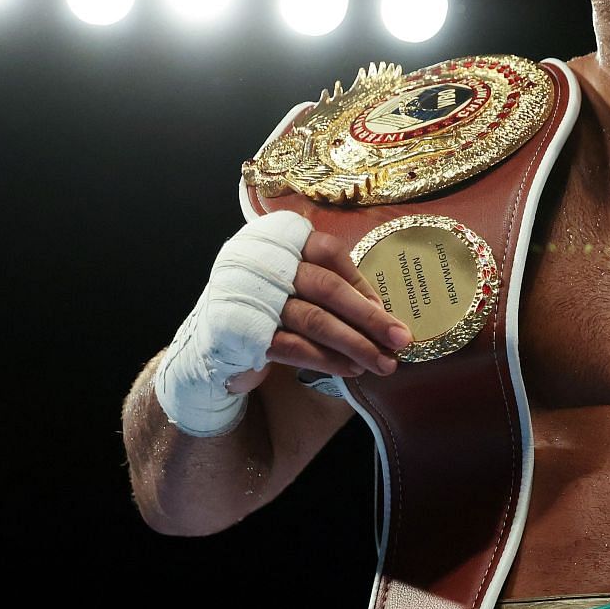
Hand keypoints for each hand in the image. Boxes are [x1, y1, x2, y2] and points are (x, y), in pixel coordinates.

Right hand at [155, 211, 413, 432]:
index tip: (385, 310)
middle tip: (401, 339)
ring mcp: (248, 296)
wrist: (208, 345)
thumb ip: (330, 287)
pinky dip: (327, 359)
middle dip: (369, 317)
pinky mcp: (242, 332)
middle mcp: (259, 261)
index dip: (360, 282)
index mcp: (275, 239)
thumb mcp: (295, 287)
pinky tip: (350, 369)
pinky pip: (294, 347)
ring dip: (354, 344)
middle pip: (325, 287)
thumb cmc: (266, 311)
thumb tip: (383, 313)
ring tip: (382, 362)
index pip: (328, 252)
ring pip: (313, 320)